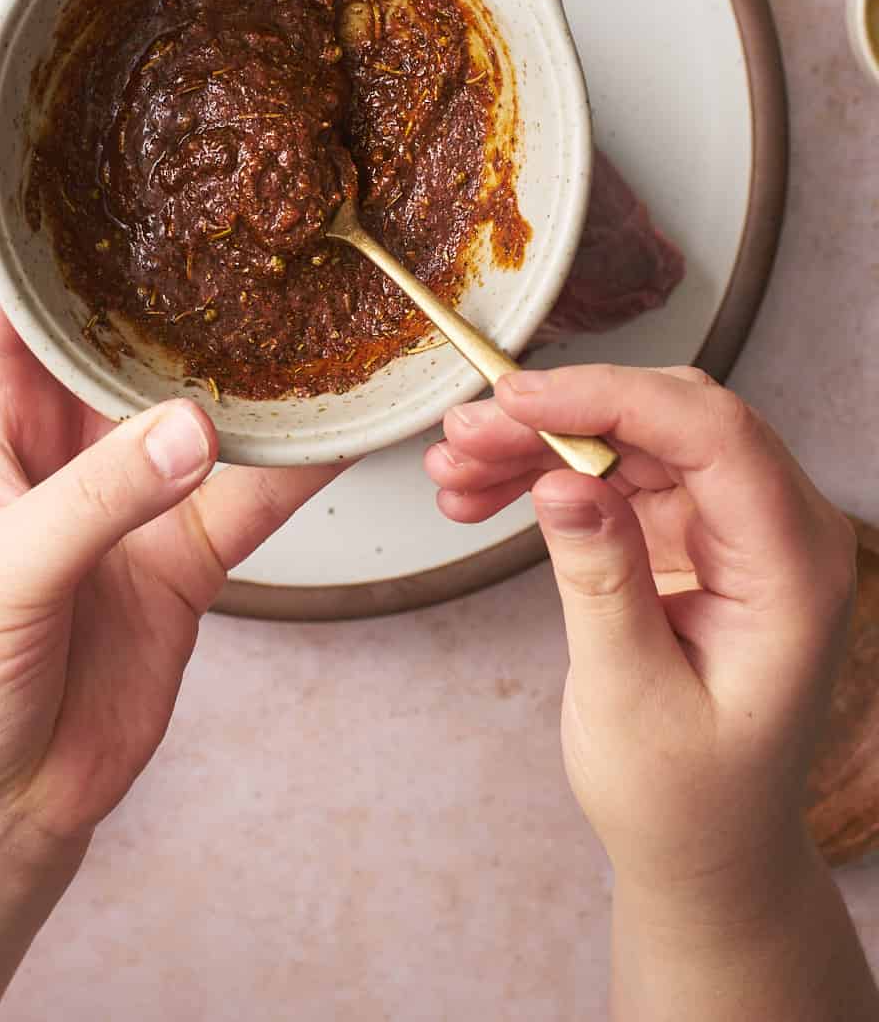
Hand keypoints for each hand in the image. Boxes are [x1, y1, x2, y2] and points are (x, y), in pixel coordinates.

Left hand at [0, 238, 333, 867]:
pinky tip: (345, 419)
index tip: (84, 152)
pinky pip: (255, 492)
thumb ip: (98, 500)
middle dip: (170, 277)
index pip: (1, 296)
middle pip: (121, 334)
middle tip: (235, 207)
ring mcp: (130, 496)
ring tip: (311, 295)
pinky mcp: (185, 556)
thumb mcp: (0, 574)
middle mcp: (64, 442)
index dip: (31, 225)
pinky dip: (300, 460)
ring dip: (251, 366)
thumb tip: (193, 428)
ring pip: (204, 405)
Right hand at [423, 364, 856, 902]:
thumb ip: (603, 581)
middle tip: (462, 437)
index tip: (519, 401)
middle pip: (668, 421)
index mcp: (794, 570)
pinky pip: (614, 473)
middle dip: (559, 417)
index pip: (716, 435)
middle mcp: (777, 532)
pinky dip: (546, 476)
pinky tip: (481, 493)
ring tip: (453, 470)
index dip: (613, 398)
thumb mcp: (631, 699)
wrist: (704, 850)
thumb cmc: (686, 799)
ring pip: (630, 438)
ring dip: (538, 444)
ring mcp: (734, 528)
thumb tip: (563, 483)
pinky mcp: (692, 533)